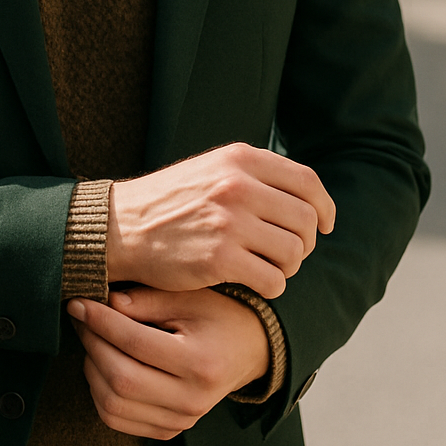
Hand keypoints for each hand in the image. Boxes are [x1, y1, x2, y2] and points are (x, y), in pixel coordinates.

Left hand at [68, 285, 271, 440]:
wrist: (249, 351)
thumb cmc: (219, 316)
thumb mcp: (190, 297)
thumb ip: (147, 299)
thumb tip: (104, 303)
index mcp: (200, 363)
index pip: (135, 343)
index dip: (100, 322)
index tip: (79, 303)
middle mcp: (192, 400)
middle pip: (120, 380)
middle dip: (91, 344)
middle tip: (82, 318)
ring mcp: (181, 420)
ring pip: (112, 405)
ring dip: (91, 368)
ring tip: (93, 339)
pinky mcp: (168, 430)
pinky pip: (117, 420)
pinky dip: (99, 392)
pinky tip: (102, 364)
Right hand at [107, 142, 334, 297]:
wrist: (120, 227)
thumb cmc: (169, 202)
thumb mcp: (211, 169)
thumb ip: (254, 175)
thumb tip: (306, 196)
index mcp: (240, 160)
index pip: (307, 181)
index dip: (324, 207)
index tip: (325, 224)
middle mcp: (238, 186)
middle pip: (306, 220)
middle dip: (305, 241)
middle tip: (288, 252)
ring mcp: (229, 223)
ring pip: (294, 252)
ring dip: (288, 266)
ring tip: (268, 266)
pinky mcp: (219, 259)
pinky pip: (273, 280)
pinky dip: (271, 286)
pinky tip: (254, 281)